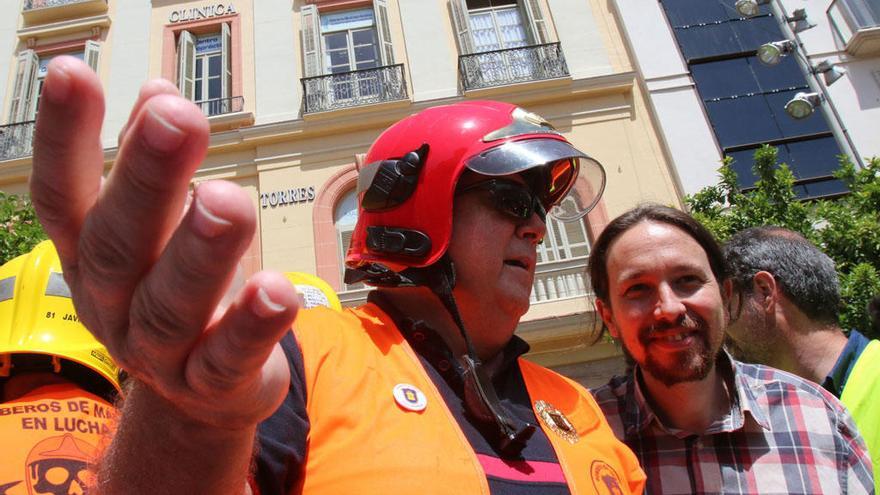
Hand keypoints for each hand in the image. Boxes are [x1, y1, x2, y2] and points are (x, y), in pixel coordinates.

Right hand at [30, 56, 298, 429]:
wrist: (199, 396)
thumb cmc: (176, 290)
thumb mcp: (154, 232)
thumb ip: (153, 169)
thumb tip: (156, 91)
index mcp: (92, 255)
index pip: (64, 195)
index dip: (64, 138)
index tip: (70, 73)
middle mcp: (113, 303)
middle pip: (118, 243)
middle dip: (146, 179)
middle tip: (177, 118)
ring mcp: (158, 352)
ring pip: (172, 304)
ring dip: (201, 251)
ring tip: (228, 199)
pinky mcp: (211, 385)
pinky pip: (229, 359)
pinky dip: (252, 325)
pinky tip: (276, 290)